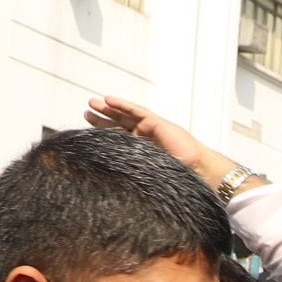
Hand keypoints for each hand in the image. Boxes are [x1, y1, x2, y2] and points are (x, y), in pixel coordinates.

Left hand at [87, 96, 243, 187]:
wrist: (195, 170)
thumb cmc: (175, 176)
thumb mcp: (146, 172)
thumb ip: (130, 171)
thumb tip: (105, 181)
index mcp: (140, 149)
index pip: (117, 138)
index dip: (103, 132)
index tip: (87, 129)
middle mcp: (144, 136)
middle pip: (119, 124)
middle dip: (102, 117)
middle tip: (87, 110)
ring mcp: (150, 128)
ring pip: (125, 115)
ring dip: (109, 108)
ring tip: (93, 102)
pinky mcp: (156, 123)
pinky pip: (137, 112)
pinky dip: (123, 105)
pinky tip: (109, 100)